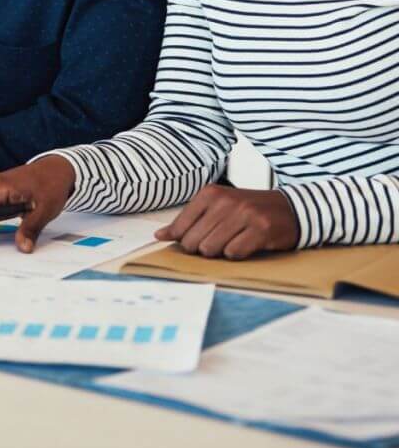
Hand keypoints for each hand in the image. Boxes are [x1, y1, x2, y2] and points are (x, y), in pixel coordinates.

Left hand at [155, 185, 299, 258]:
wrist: (287, 209)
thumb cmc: (246, 210)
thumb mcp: (215, 207)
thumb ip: (188, 221)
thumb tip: (159, 236)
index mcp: (209, 193)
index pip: (181, 225)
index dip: (184, 239)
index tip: (194, 240)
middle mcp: (225, 201)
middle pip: (194, 241)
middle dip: (202, 248)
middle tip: (218, 241)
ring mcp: (244, 214)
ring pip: (212, 249)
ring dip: (220, 252)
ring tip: (232, 241)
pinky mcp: (261, 230)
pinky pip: (234, 253)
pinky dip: (237, 254)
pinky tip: (245, 244)